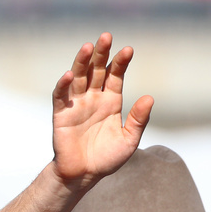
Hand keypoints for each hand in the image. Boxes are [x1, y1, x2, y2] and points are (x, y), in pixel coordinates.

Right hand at [50, 33, 152, 187]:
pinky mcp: (61, 114)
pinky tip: (70, 74)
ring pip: (79, 77)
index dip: (120, 62)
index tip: (128, 50)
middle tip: (106, 37)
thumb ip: (138, 119)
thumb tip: (149, 98)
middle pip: (97, 70)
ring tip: (88, 47)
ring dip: (82, 61)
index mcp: (111, 101)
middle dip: (101, 54)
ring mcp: (76, 104)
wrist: (83, 175)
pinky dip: (64, 84)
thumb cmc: (106, 158)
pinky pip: (61, 95)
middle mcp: (93, 98)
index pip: (115, 75)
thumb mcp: (129, 140)